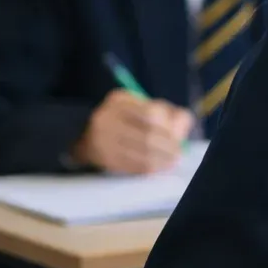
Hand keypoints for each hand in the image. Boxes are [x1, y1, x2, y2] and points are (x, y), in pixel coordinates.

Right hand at [71, 89, 193, 173]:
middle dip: (169, 146)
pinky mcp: (103, 158)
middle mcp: (106, 117)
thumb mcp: (142, 107)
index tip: (178, 137)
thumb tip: (181, 130)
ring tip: (172, 162)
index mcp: (119, 100)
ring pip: (142, 152)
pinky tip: (158, 167)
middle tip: (179, 154)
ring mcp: (102, 139)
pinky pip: (132, 165)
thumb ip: (168, 114)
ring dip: (162, 160)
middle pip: (148, 134)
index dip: (169, 127)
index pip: (152, 113)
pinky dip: (150, 167)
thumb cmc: (127, 120)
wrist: (87, 136)